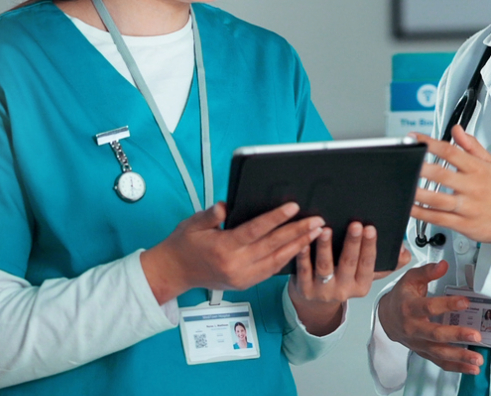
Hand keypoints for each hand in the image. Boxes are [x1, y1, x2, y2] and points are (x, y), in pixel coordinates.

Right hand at [141, 202, 323, 303]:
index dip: (276, 218)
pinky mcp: (245, 284)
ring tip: (315, 233)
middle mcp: (236, 265)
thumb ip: (211, 215)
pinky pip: (271, 271)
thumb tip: (225, 205)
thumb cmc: (183, 245)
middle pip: (272, 246)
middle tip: (317, 221)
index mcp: (223, 248)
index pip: (255, 231)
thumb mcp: (192, 224)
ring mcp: (242, 278)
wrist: (174, 273)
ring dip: (298, 246)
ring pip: (276, 261)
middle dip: (297, 232)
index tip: (293, 207)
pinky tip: (300, 248)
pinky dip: (287, 259)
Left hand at [287, 222, 404, 334]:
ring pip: (325, 267)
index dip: (369, 246)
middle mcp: (343, 290)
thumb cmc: (343, 282)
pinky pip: (303, 270)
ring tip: (326, 229)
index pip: (368, 264)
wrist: (314, 304)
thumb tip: (405, 252)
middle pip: (348, 263)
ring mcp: (322, 291)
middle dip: (352, 243)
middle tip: (355, 225)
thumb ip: (388, 263)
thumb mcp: (365, 275)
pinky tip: (304, 241)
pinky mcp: (304, 289)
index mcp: (361, 286)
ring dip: (326, 247)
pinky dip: (303, 256)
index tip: (370, 229)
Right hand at [378, 260, 483, 374]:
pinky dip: (456, 367)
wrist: (387, 317)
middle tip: (475, 336)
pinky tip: (471, 368)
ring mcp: (418, 343)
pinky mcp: (424, 352)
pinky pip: (440, 362)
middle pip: (435, 334)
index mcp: (410, 308)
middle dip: (456, 336)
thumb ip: (428, 272)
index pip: (429, 307)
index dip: (447, 304)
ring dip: (460, 357)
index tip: (465, 302)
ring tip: (477, 359)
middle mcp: (413, 328)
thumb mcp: (411, 279)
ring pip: (439, 352)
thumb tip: (443, 265)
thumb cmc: (402, 297)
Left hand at [411, 128, 490, 243]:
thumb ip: (472, 145)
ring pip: (437, 199)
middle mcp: (471, 187)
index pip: (451, 151)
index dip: (431, 143)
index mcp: (477, 169)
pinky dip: (422, 214)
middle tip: (405, 161)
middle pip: (441, 174)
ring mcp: (466, 206)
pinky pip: (438, 218)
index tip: (415, 138)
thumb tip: (457, 130)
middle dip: (421, 167)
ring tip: (403, 185)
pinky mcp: (462, 223)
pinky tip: (410, 207)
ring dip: (418, 192)